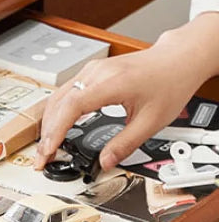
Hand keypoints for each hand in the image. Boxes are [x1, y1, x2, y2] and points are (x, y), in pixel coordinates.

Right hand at [34, 14, 218, 171]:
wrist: (178, 59)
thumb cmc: (169, 81)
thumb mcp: (152, 121)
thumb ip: (126, 144)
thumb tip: (105, 162)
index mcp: (112, 83)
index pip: (72, 107)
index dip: (56, 131)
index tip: (49, 151)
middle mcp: (97, 73)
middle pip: (58, 104)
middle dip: (47, 134)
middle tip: (42, 159)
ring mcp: (91, 71)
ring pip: (57, 98)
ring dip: (48, 124)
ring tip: (46, 148)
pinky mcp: (90, 74)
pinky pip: (64, 93)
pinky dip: (56, 114)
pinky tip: (55, 129)